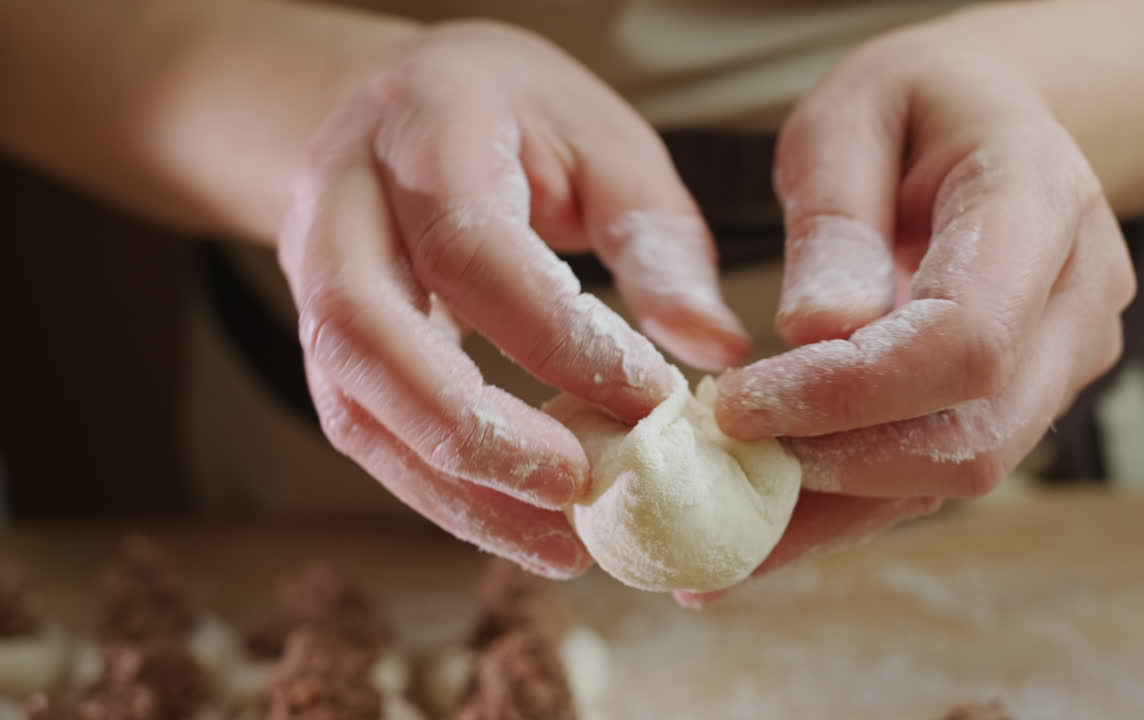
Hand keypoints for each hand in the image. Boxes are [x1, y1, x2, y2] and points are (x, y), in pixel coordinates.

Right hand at [277, 21, 747, 578]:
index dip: (558, 338)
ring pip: (351, 400)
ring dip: (450, 487)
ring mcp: (311, 274)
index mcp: (424, 128)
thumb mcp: (604, 142)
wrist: (404, 102)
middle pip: (366, 332)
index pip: (473, 250)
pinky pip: (360, 427)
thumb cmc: (521, 117)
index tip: (651, 402)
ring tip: (556, 544)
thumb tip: (713, 348)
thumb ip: (657, 239)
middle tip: (578, 489)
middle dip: (473, 430)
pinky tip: (514, 523)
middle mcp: (341, 202)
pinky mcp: (322, 338)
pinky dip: (435, 490)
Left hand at [698, 24, 1136, 597]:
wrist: (997, 122)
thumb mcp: (851, 115)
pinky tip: (761, 534)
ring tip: (714, 538)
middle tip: (714, 468)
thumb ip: (835, 217)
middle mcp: (1076, 299)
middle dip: (836, 467)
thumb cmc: (918, 106)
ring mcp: (1063, 361)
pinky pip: (937, 474)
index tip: (734, 407)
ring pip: (958, 476)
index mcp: (1040, 202)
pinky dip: (848, 510)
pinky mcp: (1024, 401)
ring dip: (833, 513)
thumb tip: (814, 330)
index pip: (963, 338)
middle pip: (974, 434)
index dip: (847, 392)